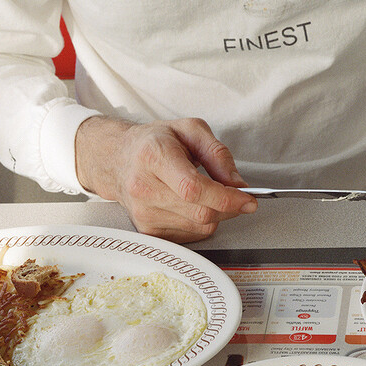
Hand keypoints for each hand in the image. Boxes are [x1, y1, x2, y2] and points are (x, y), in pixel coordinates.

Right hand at [74, 115, 257, 242]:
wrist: (118, 159)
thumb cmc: (154, 143)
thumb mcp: (190, 130)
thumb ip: (218, 154)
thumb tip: (237, 184)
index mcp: (153, 156)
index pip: (194, 188)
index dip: (226, 198)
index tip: (248, 199)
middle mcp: (144, 188)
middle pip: (200, 212)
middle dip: (228, 207)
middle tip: (236, 195)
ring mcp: (144, 213)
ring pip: (199, 227)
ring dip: (215, 214)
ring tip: (205, 193)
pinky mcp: (148, 231)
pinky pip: (190, 235)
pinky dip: (200, 222)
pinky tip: (190, 205)